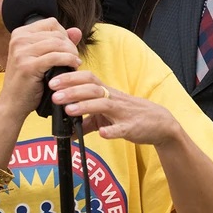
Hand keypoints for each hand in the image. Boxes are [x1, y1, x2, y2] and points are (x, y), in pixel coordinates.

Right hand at [0, 21, 83, 118]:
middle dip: (70, 46)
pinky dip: (69, 60)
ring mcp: (21, 52)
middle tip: (75, 58)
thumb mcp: (42, 58)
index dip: (65, 34)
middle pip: (56, 33)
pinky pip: (56, 57)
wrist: (12, 103)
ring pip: (57, 44)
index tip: (69, 48)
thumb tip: (77, 31)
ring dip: (71, 53)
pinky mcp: (27, 65)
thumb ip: (59, 42)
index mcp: (20, 34)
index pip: (51, 23)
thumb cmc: (29, 81)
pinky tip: (74, 66)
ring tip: (75, 62)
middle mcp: (18, 39)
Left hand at [50, 72, 178, 145]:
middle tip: (54, 96)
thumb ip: (88, 122)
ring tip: (69, 110)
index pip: (87, 79)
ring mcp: (123, 113)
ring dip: (85, 106)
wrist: (160, 123)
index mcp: (107, 93)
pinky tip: (101, 133)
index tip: (53, 82)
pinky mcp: (131, 127)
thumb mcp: (108, 115)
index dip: (70, 79)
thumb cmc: (131, 115)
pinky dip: (111, 131)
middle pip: (92, 89)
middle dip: (72, 91)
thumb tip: (68, 132)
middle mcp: (114, 99)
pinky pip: (121, 128)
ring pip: (104, 105)